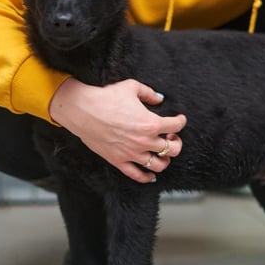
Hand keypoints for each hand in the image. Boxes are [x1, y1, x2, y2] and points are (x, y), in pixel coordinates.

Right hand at [48, 78, 186, 182]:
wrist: (83, 110)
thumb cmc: (106, 97)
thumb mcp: (132, 87)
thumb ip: (149, 93)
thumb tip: (159, 98)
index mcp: (151, 123)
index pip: (176, 126)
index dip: (181, 121)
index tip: (179, 119)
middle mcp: (145, 141)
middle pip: (173, 149)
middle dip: (176, 142)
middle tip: (171, 136)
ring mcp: (132, 153)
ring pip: (159, 165)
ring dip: (165, 159)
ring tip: (161, 152)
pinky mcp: (119, 161)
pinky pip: (137, 175)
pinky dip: (147, 177)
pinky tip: (151, 174)